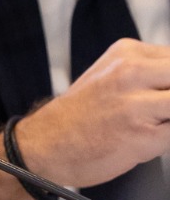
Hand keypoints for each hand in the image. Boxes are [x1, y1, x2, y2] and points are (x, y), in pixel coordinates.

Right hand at [0, 40, 169, 199]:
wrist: (42, 146)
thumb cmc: (79, 118)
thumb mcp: (111, 76)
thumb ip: (152, 74)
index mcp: (127, 53)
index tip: (161, 95)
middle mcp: (131, 72)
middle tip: (158, 111)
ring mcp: (136, 103)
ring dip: (168, 116)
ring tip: (153, 124)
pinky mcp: (142, 135)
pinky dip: (166, 137)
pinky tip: (148, 139)